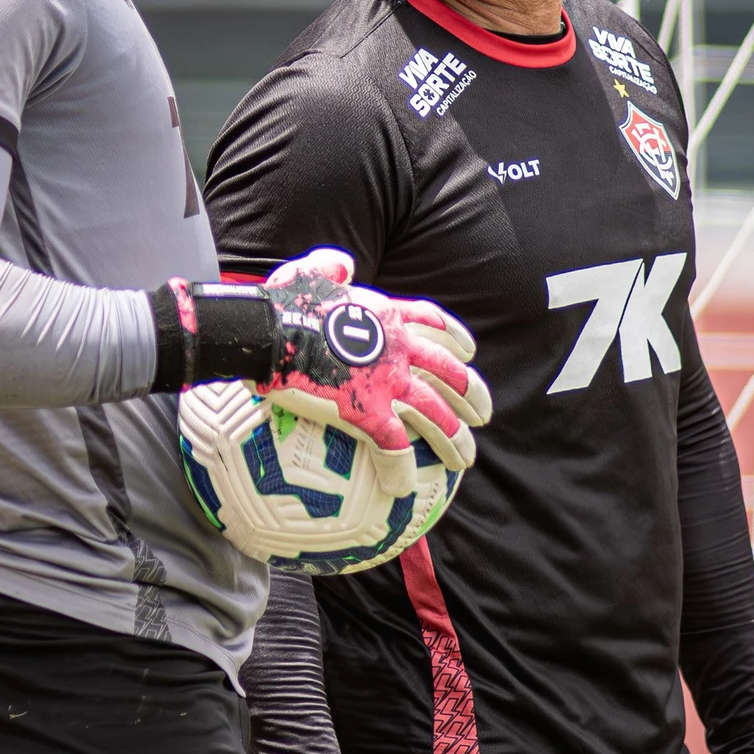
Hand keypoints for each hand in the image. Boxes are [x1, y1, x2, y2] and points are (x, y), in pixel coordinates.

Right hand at [258, 248, 491, 496]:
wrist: (269, 332)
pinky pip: (394, 448)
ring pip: (436, 415)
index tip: (470, 352)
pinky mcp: (367, 413)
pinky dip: (401, 470)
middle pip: (451, 374)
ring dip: (455, 441)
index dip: (456, 339)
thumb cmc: (282, 304)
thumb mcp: (310, 272)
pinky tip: (402, 488)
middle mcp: (398, 349)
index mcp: (386, 316)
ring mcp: (387, 382)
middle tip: (484, 415)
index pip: (434, 324)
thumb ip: (330, 267)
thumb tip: (342, 265)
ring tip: (465, 461)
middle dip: (473, 395)